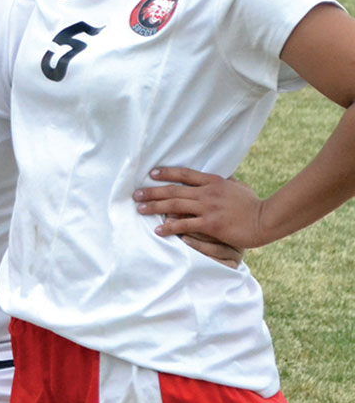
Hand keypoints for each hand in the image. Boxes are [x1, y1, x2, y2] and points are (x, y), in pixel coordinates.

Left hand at [133, 166, 272, 261]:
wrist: (266, 219)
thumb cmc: (253, 204)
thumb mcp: (239, 186)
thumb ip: (226, 181)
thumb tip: (220, 176)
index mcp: (213, 181)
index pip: (184, 174)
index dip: (166, 173)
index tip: (151, 174)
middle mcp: (207, 193)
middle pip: (173, 190)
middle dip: (152, 191)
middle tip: (135, 194)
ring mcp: (208, 208)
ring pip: (175, 206)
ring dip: (155, 207)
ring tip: (140, 209)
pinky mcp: (211, 224)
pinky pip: (185, 225)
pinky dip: (170, 227)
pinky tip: (158, 230)